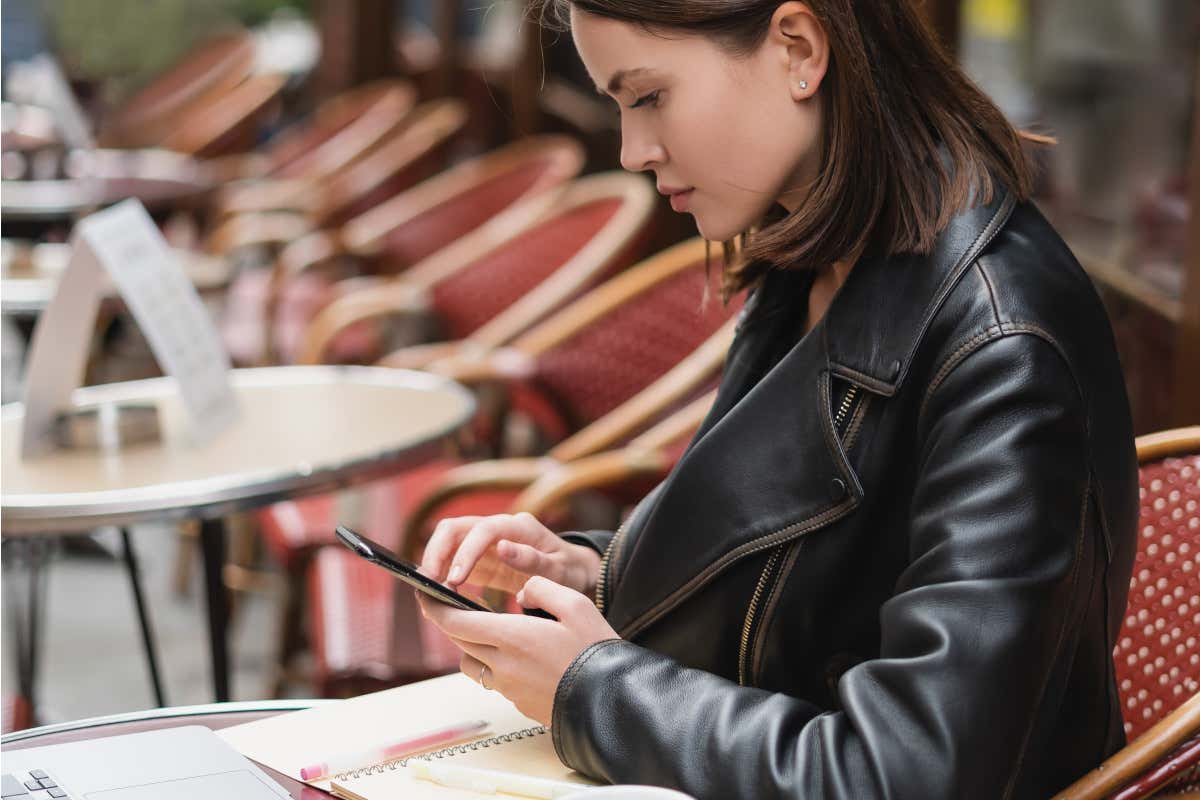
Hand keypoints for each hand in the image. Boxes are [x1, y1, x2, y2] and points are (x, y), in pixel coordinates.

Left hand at [418, 575, 618, 724]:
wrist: (612, 700)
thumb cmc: (596, 650)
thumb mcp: (575, 604)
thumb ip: (541, 588)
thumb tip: (522, 591)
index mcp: (511, 636)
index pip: (454, 621)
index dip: (434, 606)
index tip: (423, 592)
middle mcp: (502, 664)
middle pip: (458, 640)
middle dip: (448, 620)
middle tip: (447, 603)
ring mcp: (508, 687)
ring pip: (472, 662)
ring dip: (470, 645)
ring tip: (490, 630)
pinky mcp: (518, 703)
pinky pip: (493, 680)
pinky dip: (493, 664)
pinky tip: (517, 655)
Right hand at [420, 512, 601, 598]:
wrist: (573, 571)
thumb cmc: (568, 570)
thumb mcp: (559, 570)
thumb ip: (533, 560)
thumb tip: (502, 548)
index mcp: (519, 527)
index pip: (484, 529)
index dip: (466, 552)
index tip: (454, 579)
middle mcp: (498, 528)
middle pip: (455, 528)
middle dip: (437, 553)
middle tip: (429, 584)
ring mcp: (486, 541)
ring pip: (448, 541)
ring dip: (434, 563)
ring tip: (428, 592)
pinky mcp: (479, 558)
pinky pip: (452, 560)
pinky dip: (441, 575)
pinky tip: (437, 597)